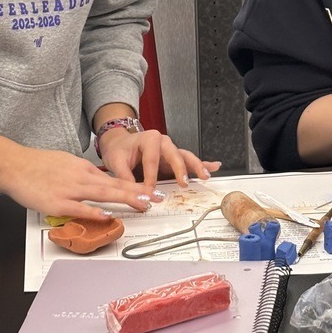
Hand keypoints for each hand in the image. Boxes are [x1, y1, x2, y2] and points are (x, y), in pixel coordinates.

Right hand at [0, 144, 170, 220]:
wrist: (15, 164)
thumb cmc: (38, 165)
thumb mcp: (66, 163)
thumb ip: (82, 173)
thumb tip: (96, 182)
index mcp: (83, 168)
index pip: (113, 178)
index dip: (133, 185)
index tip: (149, 191)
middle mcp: (81, 177)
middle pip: (114, 185)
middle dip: (137, 193)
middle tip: (156, 199)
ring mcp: (70, 189)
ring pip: (102, 194)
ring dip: (124, 199)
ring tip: (142, 205)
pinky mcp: (57, 202)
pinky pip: (79, 207)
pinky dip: (93, 211)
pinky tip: (106, 214)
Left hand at [99, 126, 220, 189]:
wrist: (121, 145)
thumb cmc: (120, 150)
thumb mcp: (116, 161)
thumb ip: (124, 177)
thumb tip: (133, 193)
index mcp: (149, 139)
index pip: (152, 160)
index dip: (150, 177)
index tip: (149, 191)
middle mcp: (163, 142)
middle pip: (175, 155)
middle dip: (180, 169)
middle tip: (184, 183)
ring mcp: (171, 150)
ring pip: (186, 157)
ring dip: (197, 167)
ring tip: (205, 175)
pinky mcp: (174, 160)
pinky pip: (190, 161)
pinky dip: (203, 164)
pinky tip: (215, 166)